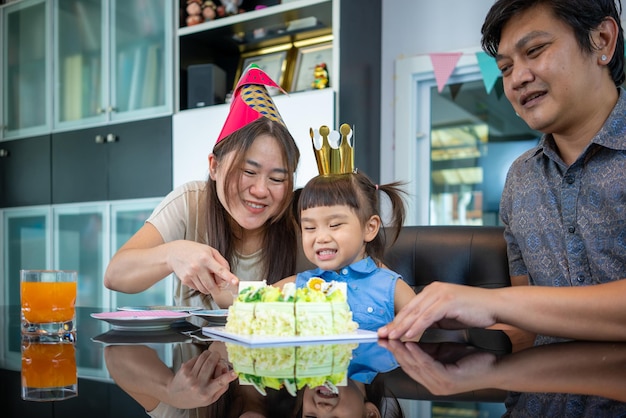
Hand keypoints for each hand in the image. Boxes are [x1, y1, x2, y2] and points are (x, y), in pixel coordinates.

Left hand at [165, 349, 236, 407]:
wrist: (174, 395)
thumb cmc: (194, 397)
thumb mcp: (210, 398)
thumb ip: (222, 387)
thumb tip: (229, 373)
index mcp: (206, 393)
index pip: (219, 383)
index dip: (228, 377)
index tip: (235, 372)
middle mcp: (197, 384)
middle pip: (211, 363)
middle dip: (217, 357)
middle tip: (218, 357)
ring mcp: (190, 376)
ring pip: (204, 357)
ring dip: (210, 354)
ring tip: (210, 357)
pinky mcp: (185, 368)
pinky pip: (197, 357)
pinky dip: (201, 357)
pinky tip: (200, 363)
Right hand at [168, 240, 238, 294]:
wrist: (174, 253)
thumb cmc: (194, 250)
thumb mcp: (210, 250)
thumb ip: (221, 261)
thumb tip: (228, 273)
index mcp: (206, 258)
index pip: (220, 270)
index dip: (229, 277)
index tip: (235, 282)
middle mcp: (197, 267)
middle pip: (212, 285)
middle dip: (218, 289)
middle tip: (219, 286)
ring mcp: (190, 274)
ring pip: (204, 289)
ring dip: (209, 288)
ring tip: (206, 278)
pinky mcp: (185, 280)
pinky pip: (197, 289)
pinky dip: (201, 286)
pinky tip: (198, 277)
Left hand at [378, 282, 496, 339]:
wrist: (494, 306)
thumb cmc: (472, 311)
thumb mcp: (446, 316)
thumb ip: (430, 319)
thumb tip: (414, 329)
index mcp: (431, 290)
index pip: (409, 307)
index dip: (396, 320)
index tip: (385, 332)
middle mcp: (433, 289)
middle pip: (409, 309)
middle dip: (394, 323)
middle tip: (381, 335)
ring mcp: (440, 293)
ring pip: (416, 312)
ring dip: (402, 327)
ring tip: (391, 338)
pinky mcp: (448, 300)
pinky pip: (428, 316)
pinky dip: (417, 327)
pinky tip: (408, 336)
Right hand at [379, 339, 496, 395]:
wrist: (495, 366)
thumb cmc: (471, 357)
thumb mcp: (444, 351)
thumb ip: (427, 347)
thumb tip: (409, 336)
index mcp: (430, 378)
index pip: (407, 364)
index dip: (394, 350)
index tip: (384, 336)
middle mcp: (432, 384)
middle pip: (406, 366)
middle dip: (393, 350)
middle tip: (383, 336)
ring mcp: (439, 384)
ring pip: (414, 366)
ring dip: (402, 351)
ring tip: (393, 337)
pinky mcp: (447, 381)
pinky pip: (427, 365)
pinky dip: (417, 354)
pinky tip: (410, 343)